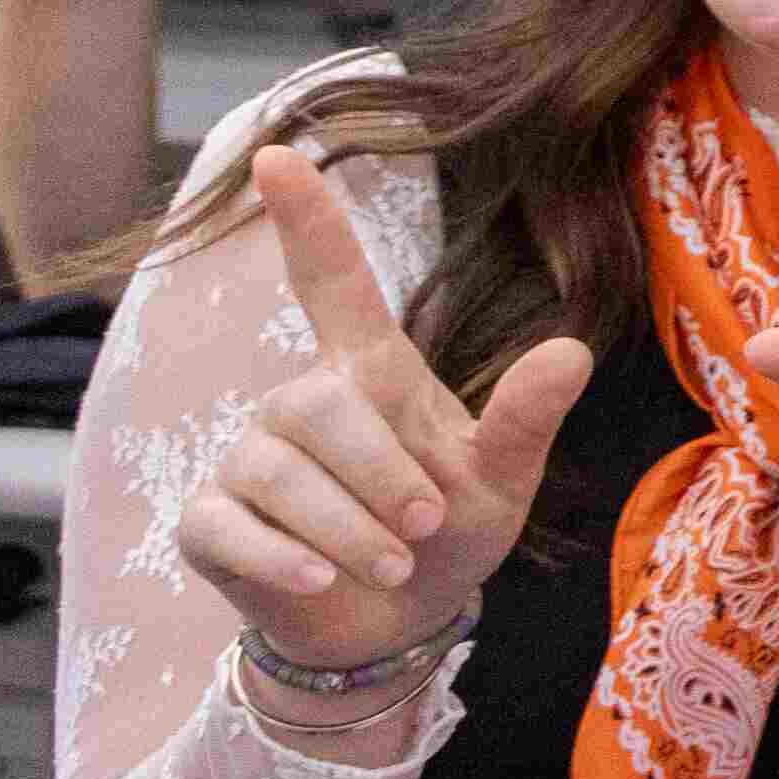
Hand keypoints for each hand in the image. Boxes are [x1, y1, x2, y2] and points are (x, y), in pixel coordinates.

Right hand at [185, 146, 591, 673]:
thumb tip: (572, 351)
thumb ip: (525, 419)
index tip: (279, 153)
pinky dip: (288, 560)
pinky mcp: (206, 519)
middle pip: (322, 406)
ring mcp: (245, 458)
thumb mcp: (501, 478)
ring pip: (281, 473)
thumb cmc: (447, 533)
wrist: (392, 624)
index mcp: (370, 373)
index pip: (333, 281)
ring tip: (396, 562)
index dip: (307, 220)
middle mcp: (298, 402)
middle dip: (385, 476)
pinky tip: (323, 578)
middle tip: (426, 529)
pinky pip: (231, 528)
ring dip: (353, 531)